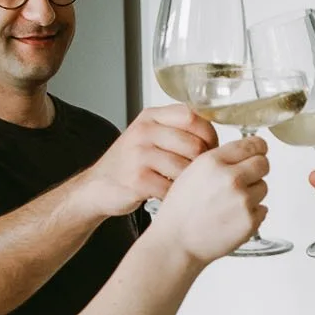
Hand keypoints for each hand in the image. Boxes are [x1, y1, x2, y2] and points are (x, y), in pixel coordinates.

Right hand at [79, 105, 218, 217]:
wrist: (97, 187)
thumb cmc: (129, 164)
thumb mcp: (148, 136)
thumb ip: (176, 130)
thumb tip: (216, 139)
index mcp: (150, 117)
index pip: (191, 117)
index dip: (209, 134)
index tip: (211, 148)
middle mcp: (144, 132)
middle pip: (194, 145)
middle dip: (202, 164)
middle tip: (198, 174)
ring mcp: (139, 155)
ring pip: (186, 169)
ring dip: (189, 183)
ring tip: (183, 187)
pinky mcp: (137, 179)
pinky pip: (173, 188)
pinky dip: (176, 197)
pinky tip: (170, 196)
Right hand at [147, 136, 267, 262]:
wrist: (176, 242)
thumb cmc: (180, 211)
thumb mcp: (192, 172)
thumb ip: (220, 160)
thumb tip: (245, 155)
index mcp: (213, 162)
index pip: (252, 144)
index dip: (258, 148)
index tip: (260, 151)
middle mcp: (230, 178)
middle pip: (264, 163)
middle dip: (257, 170)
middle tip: (245, 180)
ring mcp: (242, 200)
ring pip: (263, 187)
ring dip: (253, 193)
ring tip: (230, 204)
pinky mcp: (250, 220)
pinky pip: (262, 209)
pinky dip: (252, 213)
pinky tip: (232, 218)